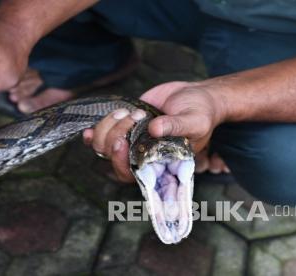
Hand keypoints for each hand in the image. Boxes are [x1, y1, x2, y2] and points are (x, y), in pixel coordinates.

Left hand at [83, 81, 226, 181]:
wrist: (195, 95)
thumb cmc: (200, 112)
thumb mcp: (195, 120)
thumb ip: (177, 126)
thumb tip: (154, 129)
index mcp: (159, 162)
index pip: (133, 174)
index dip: (120, 163)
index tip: (121, 143)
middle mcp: (142, 155)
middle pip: (113, 159)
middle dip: (113, 138)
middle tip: (132, 118)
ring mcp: (130, 140)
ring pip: (103, 146)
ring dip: (108, 127)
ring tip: (128, 112)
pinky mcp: (123, 126)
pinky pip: (100, 134)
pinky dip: (95, 130)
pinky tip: (94, 125)